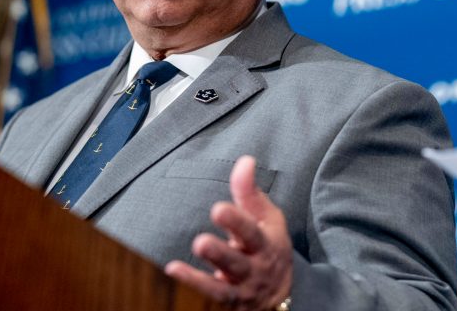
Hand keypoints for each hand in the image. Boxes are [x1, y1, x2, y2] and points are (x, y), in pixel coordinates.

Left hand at [165, 156, 292, 309]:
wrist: (283, 292)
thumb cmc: (268, 244)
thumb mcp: (267, 218)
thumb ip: (250, 192)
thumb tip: (245, 160)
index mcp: (264, 244)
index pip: (251, 232)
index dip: (236, 221)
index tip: (218, 209)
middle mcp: (254, 270)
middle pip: (236, 264)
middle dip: (219, 254)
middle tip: (200, 242)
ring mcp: (241, 290)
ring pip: (221, 289)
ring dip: (198, 280)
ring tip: (174, 268)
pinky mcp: (229, 304)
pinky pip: (211, 300)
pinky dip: (192, 289)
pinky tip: (172, 274)